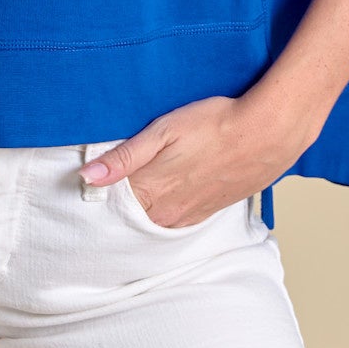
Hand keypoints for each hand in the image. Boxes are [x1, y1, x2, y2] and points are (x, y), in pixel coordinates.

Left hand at [79, 93, 311, 228]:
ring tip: (131, 196)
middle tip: (100, 196)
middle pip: (129, 218)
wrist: (268, 133)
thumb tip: (87, 177)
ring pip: (152, 223)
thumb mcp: (163, 131)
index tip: (80, 188)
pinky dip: (163, 215)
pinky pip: (175, 222)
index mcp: (151, 190)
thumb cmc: (215, 124)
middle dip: (113, 208)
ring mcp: (189, 215)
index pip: (109, 204)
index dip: (95, 195)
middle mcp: (168, 211)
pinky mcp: (208, 212)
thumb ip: (124, 157)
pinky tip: (163, 200)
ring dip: (139, 213)